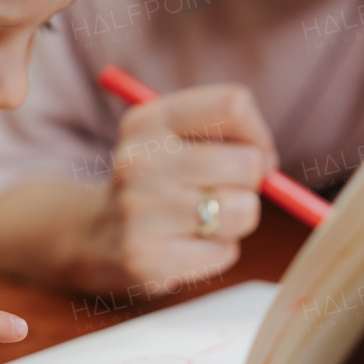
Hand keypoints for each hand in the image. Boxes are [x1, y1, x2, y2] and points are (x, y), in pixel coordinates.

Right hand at [93, 84, 277, 293]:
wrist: (96, 234)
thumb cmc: (159, 181)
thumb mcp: (174, 139)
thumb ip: (225, 134)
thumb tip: (267, 162)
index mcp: (147, 120)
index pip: (233, 105)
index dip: (257, 133)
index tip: (250, 152)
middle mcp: (138, 160)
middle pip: (248, 163)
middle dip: (250, 182)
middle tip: (222, 190)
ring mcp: (139, 210)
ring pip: (243, 210)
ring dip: (236, 219)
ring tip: (203, 218)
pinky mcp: (147, 258)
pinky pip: (225, 252)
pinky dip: (217, 252)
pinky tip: (186, 245)